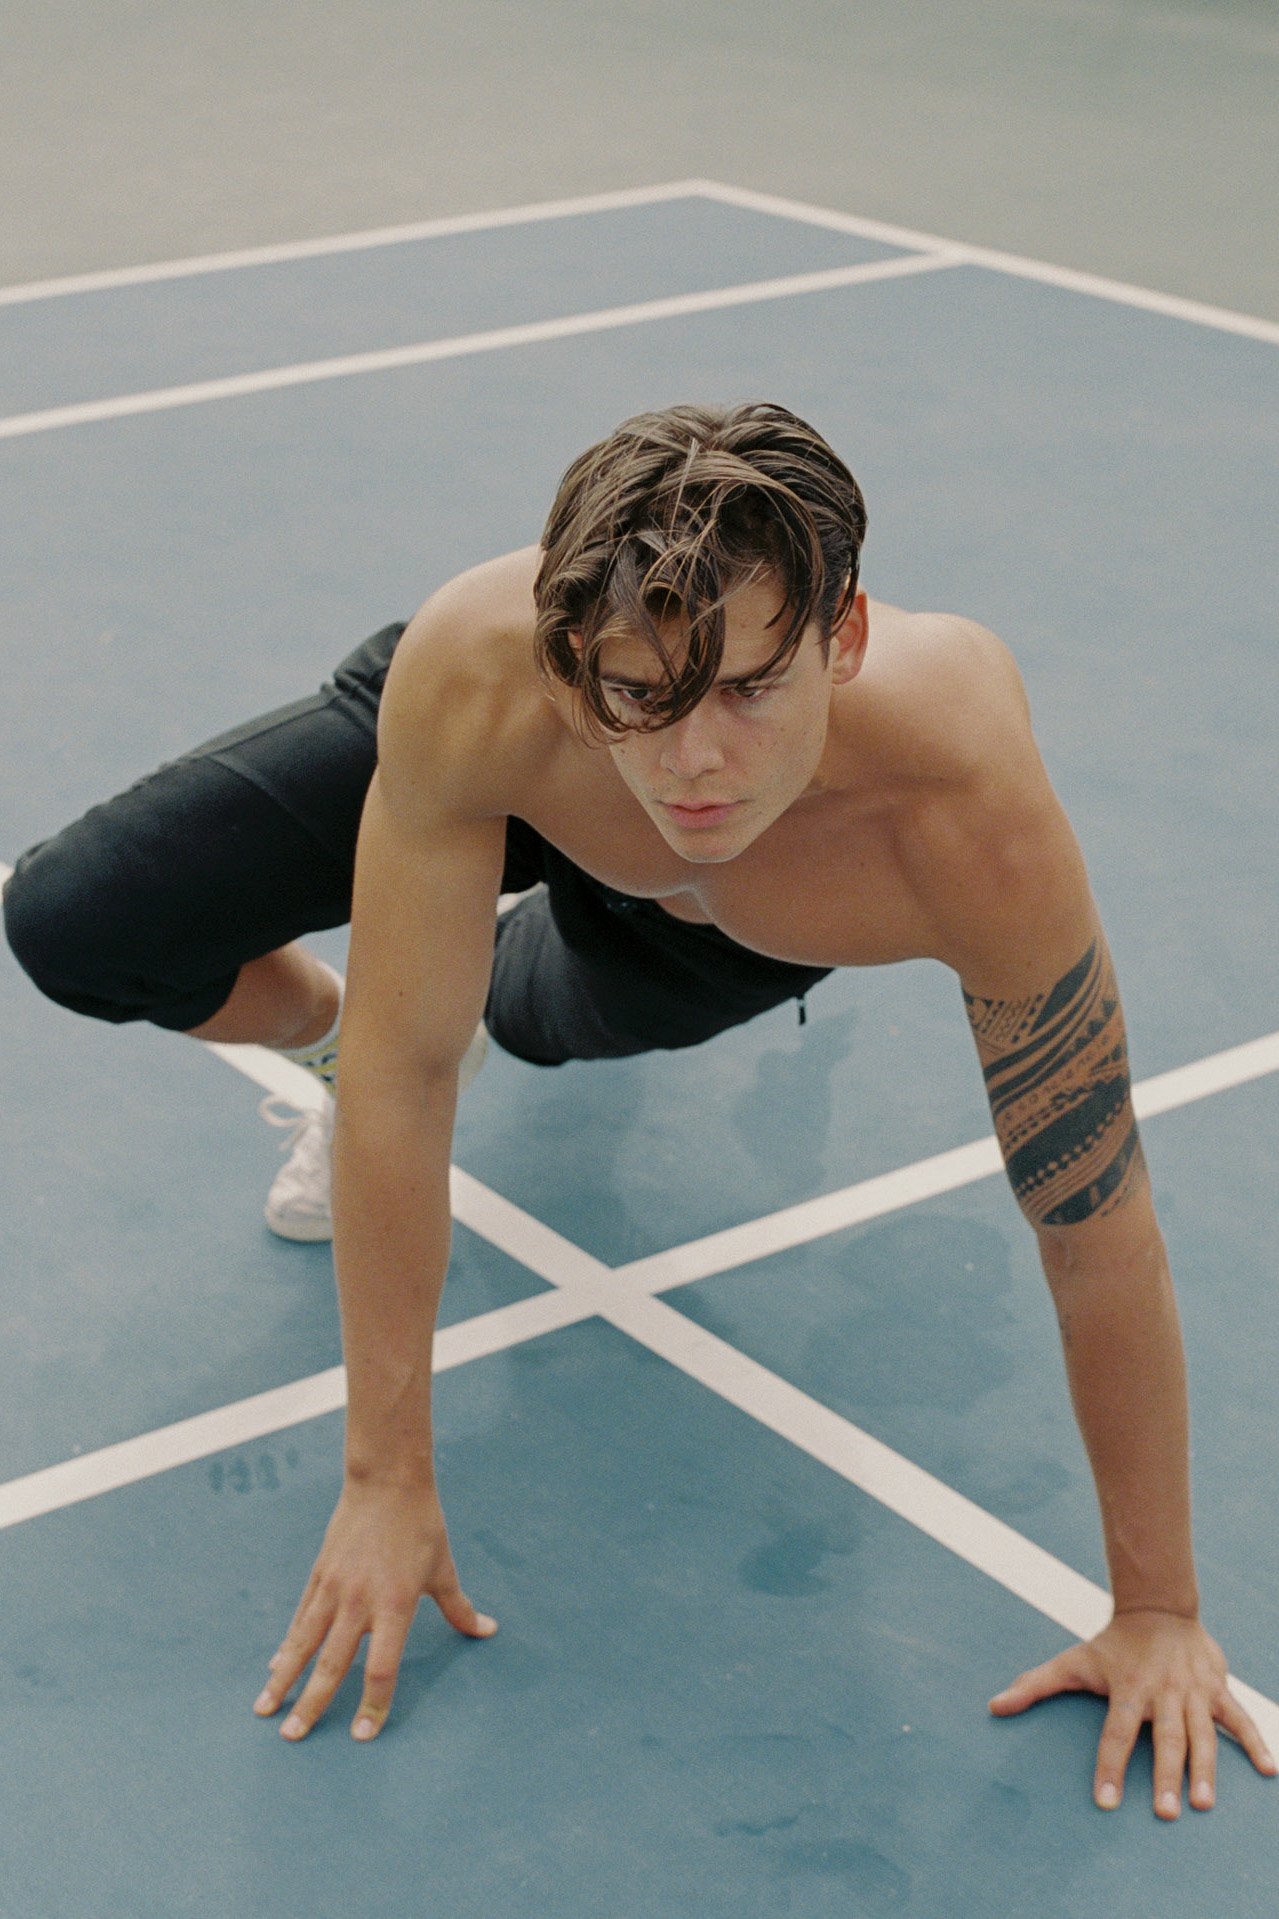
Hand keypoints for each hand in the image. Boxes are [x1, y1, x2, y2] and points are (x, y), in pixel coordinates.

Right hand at [253, 1478, 495, 1741]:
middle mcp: (360, 1601)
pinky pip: (301, 1618)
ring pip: (304, 1643)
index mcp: (396, 1604)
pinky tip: (275, 1667)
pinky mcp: (319, 1574)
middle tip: (293, 1738)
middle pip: (333, 1663)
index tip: (361, 1735)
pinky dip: (288, 1645)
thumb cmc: (421, 1525)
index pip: (382, 1666)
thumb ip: (459, 1606)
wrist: (386, 1480)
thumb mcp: (443, 1568)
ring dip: (284, 1679)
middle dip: (312, 1703)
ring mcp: (334, 1588)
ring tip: (263, 1709)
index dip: (373, 1703)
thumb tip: (487, 1630)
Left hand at [990, 1610, 1276, 1816]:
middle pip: (1164, 1739)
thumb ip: (1035, 1685)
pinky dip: (1255, 1742)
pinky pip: (1240, 1719)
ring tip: (1205, 1804)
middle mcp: (1162, 1692)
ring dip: (1206, 1769)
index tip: (1106, 1803)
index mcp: (1128, 1690)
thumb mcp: (1074, 1661)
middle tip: (1168, 1813)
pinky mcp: (1217, 1688)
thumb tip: (994, 1705)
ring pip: (1202, 1735)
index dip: (1110, 1768)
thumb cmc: (1112, 1645)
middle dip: (1167, 1776)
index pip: (1116, 1734)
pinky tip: (1270, 1770)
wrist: (1157, 1607)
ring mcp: (1194, 1691)